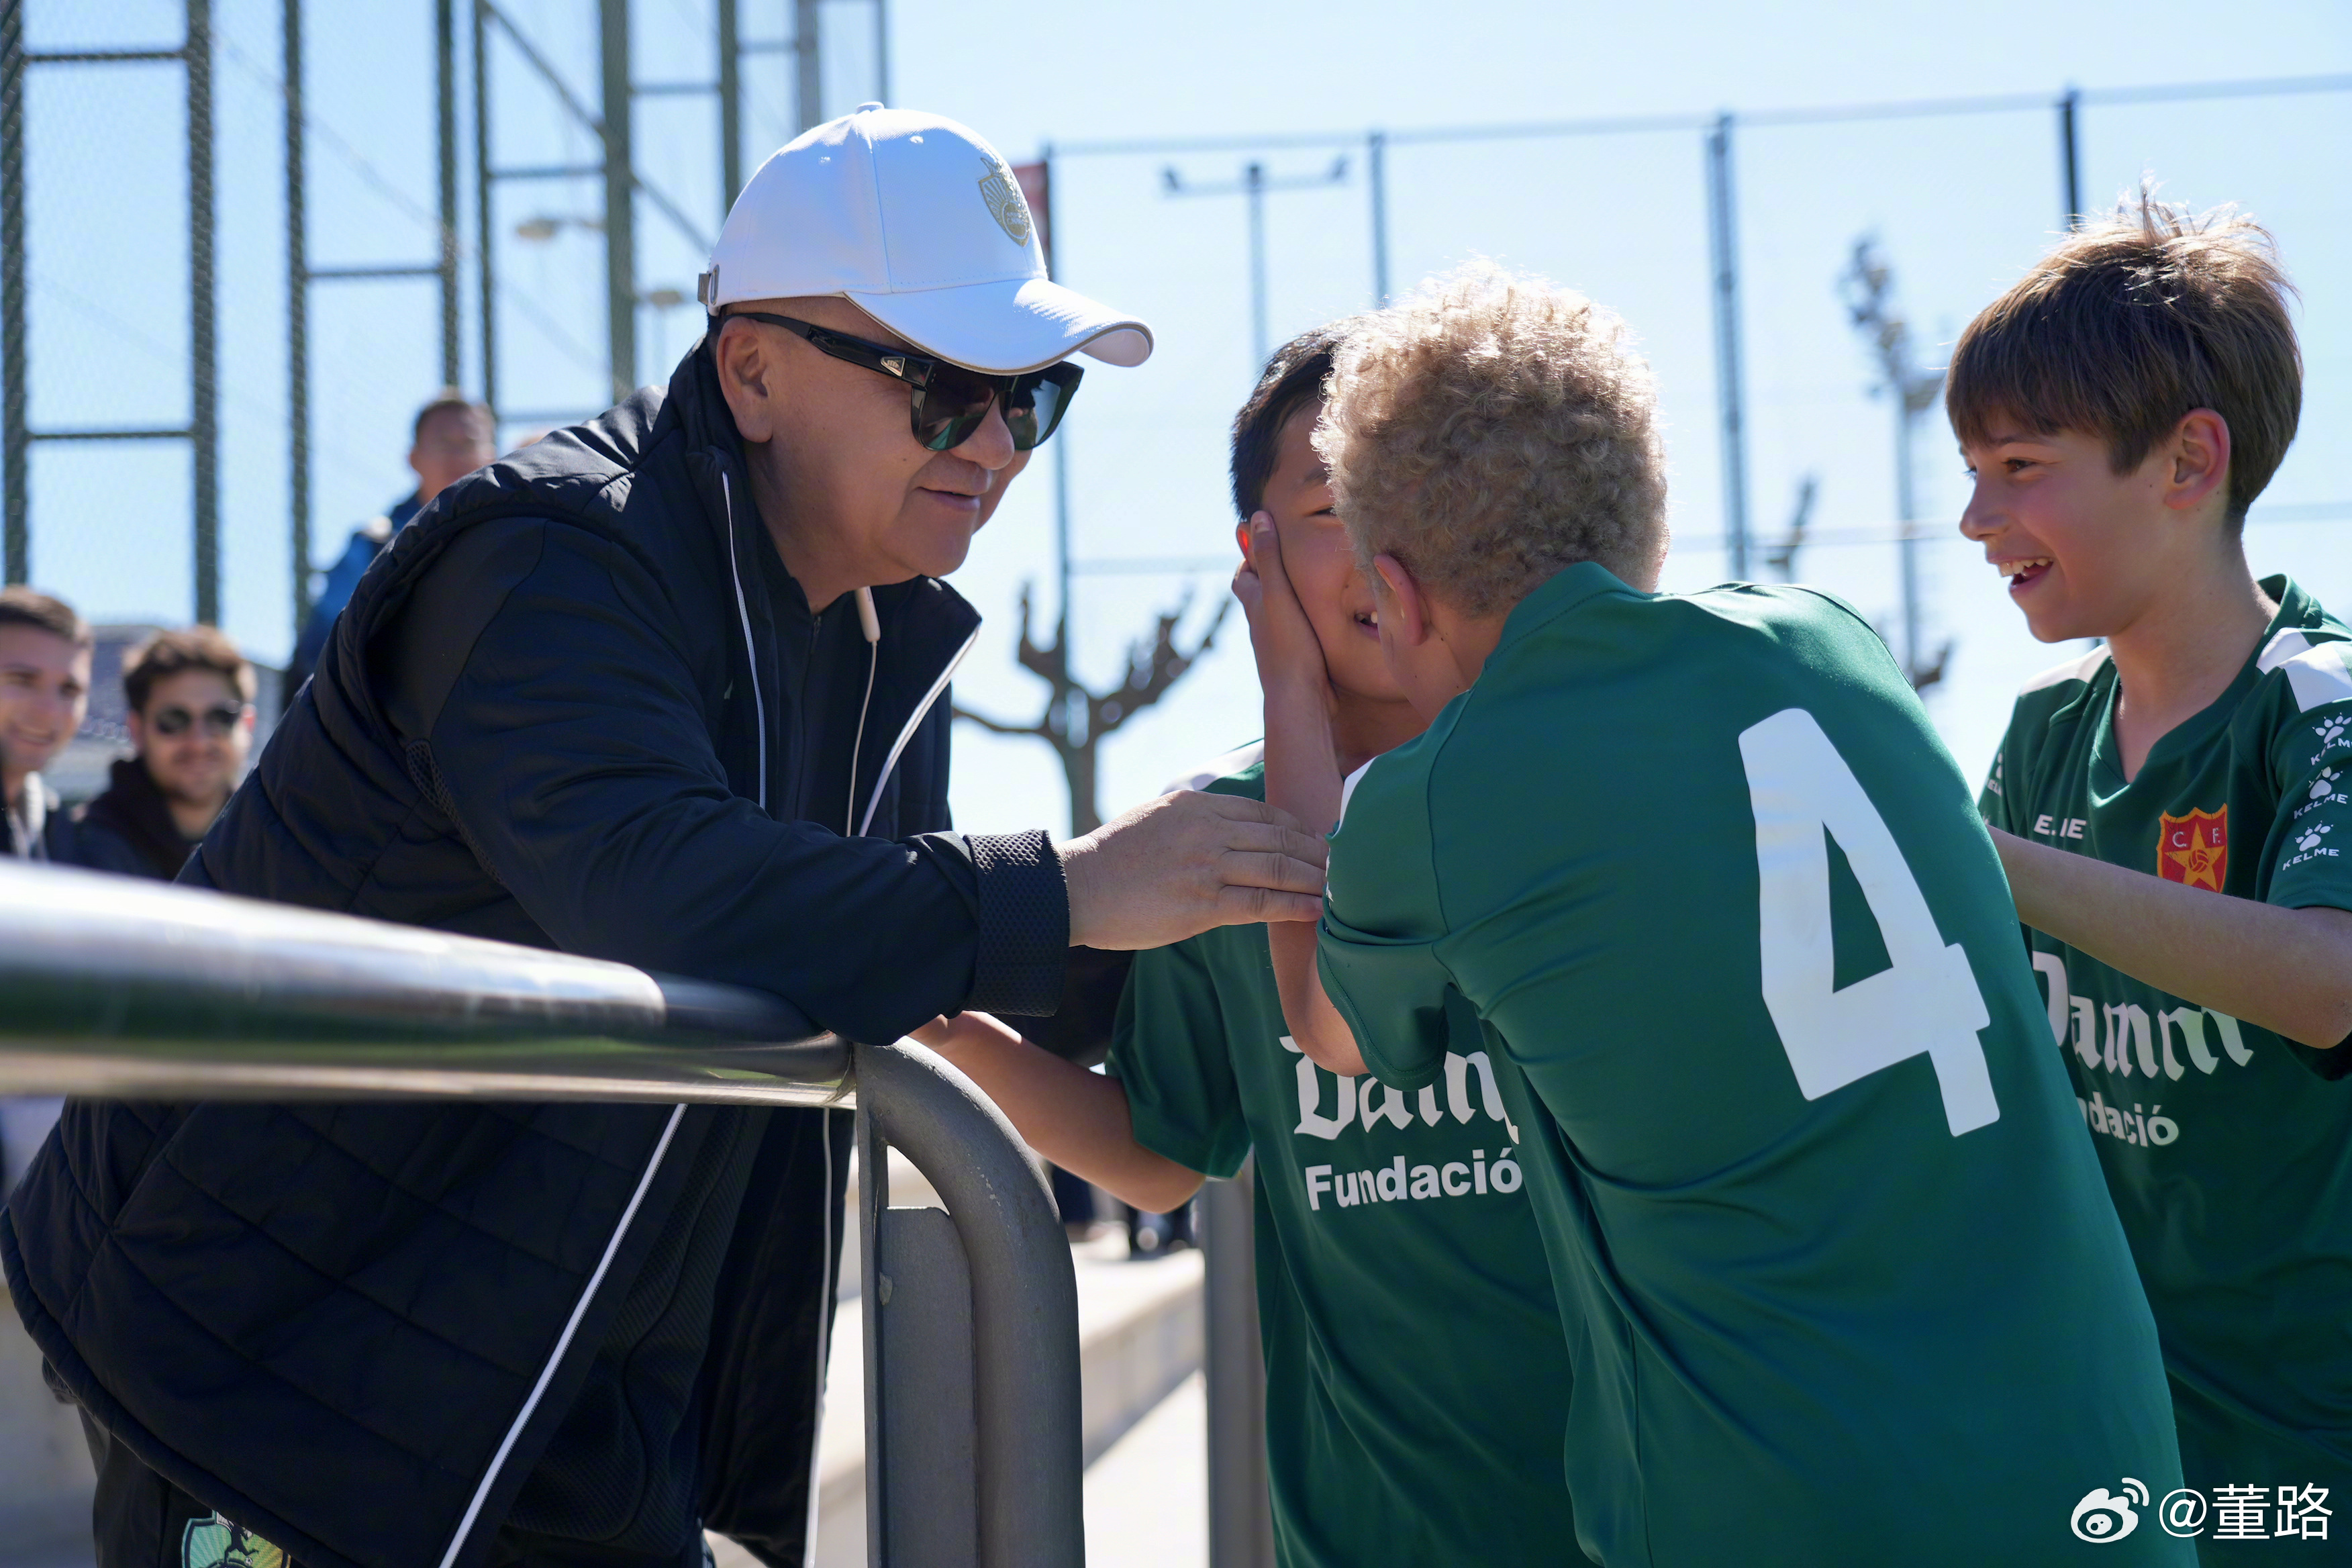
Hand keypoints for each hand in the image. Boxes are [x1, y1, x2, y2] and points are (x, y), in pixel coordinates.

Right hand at [1060, 789, 1325, 948]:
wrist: (1077, 887)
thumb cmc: (1112, 858)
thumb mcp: (1155, 816)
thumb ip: (1195, 819)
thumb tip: (1231, 829)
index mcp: (1197, 805)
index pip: (1264, 813)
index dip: (1298, 829)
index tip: (1318, 840)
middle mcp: (1207, 830)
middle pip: (1280, 839)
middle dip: (1316, 853)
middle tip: (1344, 864)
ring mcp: (1207, 866)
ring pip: (1278, 868)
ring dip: (1314, 878)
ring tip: (1339, 888)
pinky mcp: (1203, 904)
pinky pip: (1261, 904)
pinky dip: (1294, 906)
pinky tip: (1315, 910)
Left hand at [1233, 513, 1333, 713]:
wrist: (1298, 698)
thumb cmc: (1289, 644)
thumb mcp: (1279, 592)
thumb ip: (1269, 557)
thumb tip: (1257, 518)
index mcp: (1255, 605)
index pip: (1243, 576)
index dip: (1250, 558)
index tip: (1264, 542)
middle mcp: (1261, 625)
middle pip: (1257, 596)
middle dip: (1267, 578)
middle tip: (1286, 562)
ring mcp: (1276, 645)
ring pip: (1275, 616)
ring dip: (1286, 601)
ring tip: (1306, 588)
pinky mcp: (1294, 660)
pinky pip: (1294, 635)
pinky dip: (1300, 623)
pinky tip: (1318, 623)